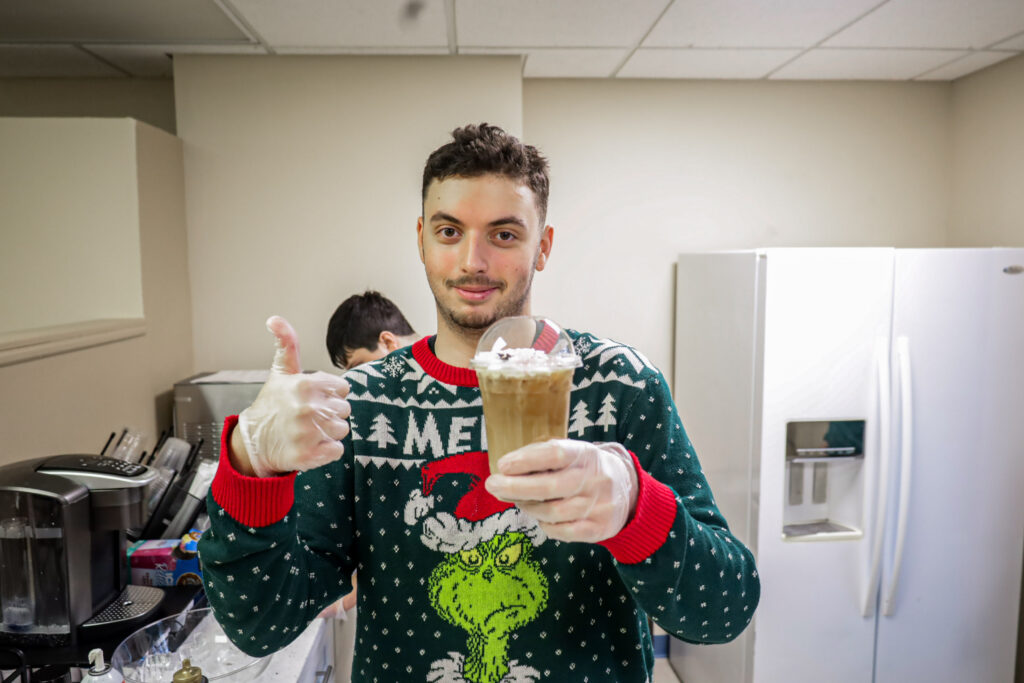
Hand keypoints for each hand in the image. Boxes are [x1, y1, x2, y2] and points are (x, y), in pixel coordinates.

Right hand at [235, 316, 350, 476]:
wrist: (254, 441)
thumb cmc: (272, 404)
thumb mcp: (280, 371)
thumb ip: (286, 343)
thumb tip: (274, 318)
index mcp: (305, 384)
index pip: (343, 388)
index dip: (330, 394)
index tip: (313, 398)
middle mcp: (308, 408)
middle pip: (344, 409)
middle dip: (330, 412)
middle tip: (309, 415)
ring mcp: (308, 433)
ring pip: (342, 430)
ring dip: (329, 432)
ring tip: (308, 430)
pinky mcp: (309, 456)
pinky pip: (337, 450)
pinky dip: (326, 450)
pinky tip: (310, 444)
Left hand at [484, 439, 638, 543]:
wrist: (628, 490)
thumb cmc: (586, 469)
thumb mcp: (572, 453)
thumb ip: (542, 457)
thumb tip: (506, 469)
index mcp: (585, 455)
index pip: (554, 454)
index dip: (526, 460)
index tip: (502, 465)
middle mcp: (594, 479)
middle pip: (549, 487)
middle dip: (515, 487)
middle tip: (493, 485)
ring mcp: (598, 506)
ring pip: (552, 512)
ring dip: (527, 506)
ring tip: (516, 499)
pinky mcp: (598, 528)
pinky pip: (562, 531)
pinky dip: (545, 525)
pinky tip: (540, 516)